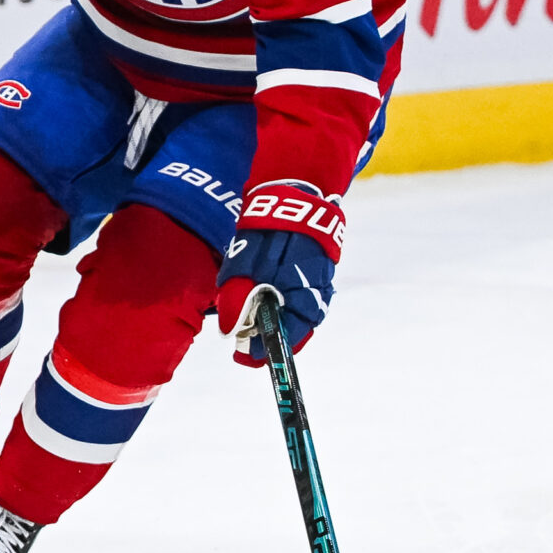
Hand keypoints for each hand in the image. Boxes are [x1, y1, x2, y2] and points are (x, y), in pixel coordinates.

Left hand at [216, 180, 345, 366]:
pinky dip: (283, 306)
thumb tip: (231, 331)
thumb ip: (238, 296)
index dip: (266, 351)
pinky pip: (301, 300)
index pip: (288, 337)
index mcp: (302, 294)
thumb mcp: (244, 263)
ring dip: (276, 321)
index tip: (245, 357)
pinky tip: (265, 302)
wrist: (293, 196)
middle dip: (269, 337)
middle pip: (295, 329)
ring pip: (298, 315)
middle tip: (243, 343)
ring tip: (250, 322)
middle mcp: (317, 293)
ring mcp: (320, 283)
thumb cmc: (268, 229)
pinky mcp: (318, 274)